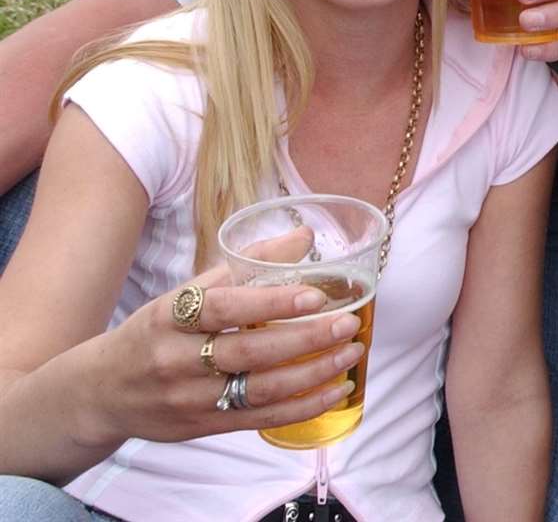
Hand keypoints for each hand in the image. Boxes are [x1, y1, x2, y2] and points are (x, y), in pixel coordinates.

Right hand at [80, 265, 364, 449]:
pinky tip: (336, 390)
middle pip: (249, 352)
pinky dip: (304, 406)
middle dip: (306, 338)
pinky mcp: (204, 426)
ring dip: (314, 372)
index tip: (316, 293)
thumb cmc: (155, 332)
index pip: (224, 308)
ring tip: (351, 352)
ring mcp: (191, 398)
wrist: (101, 392)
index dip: (272, 301)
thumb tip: (304, 236)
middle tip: (348, 323)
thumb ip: (245, 265)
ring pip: (261, 389)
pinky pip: (262, 419)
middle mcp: (178, 360)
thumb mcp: (185, 293)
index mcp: (171, 317)